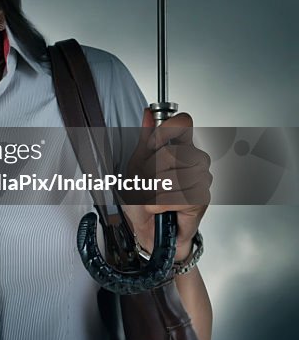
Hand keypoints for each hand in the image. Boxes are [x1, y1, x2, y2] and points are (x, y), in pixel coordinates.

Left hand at [120, 109, 211, 261]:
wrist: (148, 226)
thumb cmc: (144, 195)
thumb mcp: (137, 163)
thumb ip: (145, 137)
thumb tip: (148, 113)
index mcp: (180, 145)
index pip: (183, 122)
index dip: (165, 130)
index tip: (152, 145)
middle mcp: (195, 159)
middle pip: (171, 152)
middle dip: (150, 170)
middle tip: (146, 181)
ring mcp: (202, 179)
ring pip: (172, 176)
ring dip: (152, 189)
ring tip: (151, 195)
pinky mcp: (202, 200)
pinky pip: (176, 196)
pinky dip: (158, 204)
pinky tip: (158, 207)